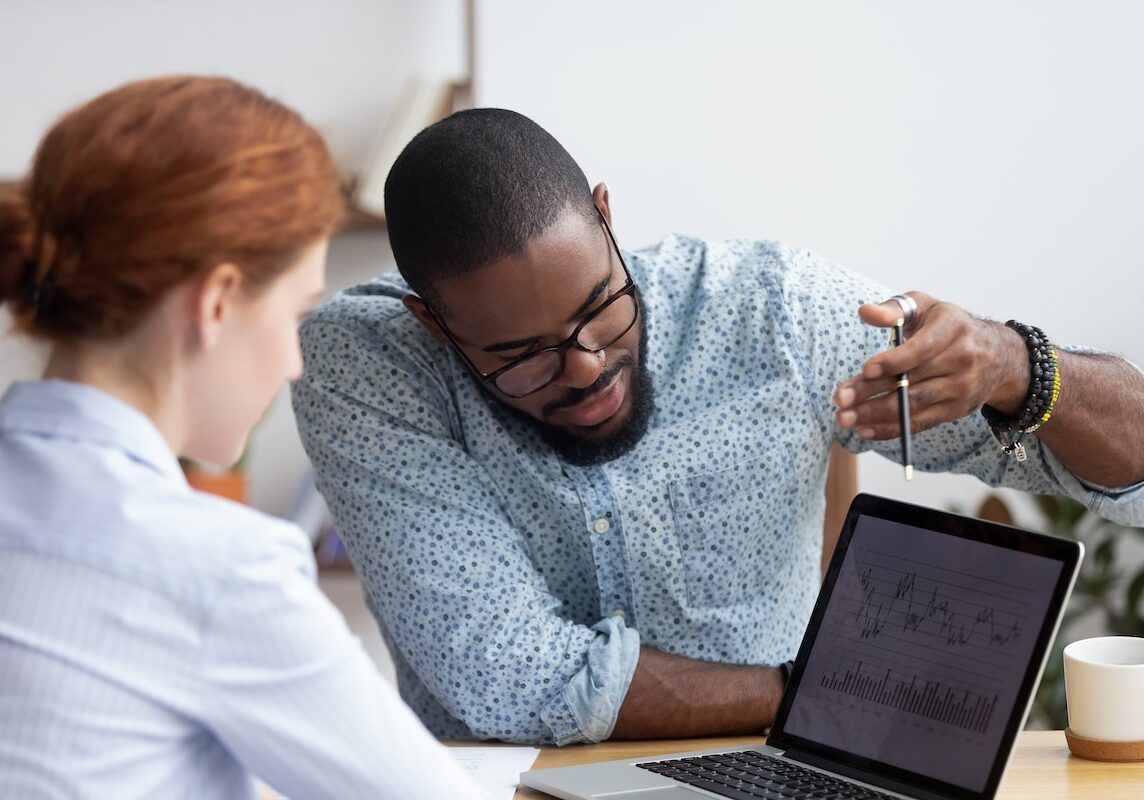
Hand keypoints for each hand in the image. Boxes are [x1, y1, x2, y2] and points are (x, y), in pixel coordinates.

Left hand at [833, 292, 1026, 439]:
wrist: (998, 354)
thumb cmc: (948, 327)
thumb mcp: (925, 307)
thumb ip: (894, 309)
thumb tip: (865, 312)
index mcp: (952, 329)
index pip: (921, 349)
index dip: (893, 361)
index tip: (865, 369)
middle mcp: (962, 360)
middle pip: (911, 381)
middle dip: (872, 392)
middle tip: (840, 400)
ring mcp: (962, 388)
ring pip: (913, 405)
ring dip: (875, 414)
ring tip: (845, 418)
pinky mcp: (957, 410)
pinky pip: (921, 423)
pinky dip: (891, 429)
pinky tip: (865, 430)